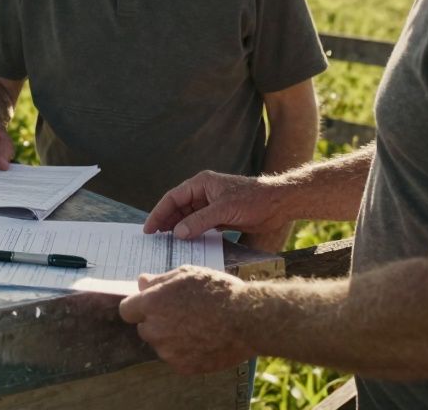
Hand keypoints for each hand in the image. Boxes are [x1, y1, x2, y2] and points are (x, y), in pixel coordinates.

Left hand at [118, 266, 252, 373]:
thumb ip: (160, 280)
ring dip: (172, 338)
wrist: (247, 319)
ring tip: (198, 326)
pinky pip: (177, 358)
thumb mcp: (187, 274)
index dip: (138, 307)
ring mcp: (168, 351)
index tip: (151, 305)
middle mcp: (155, 330)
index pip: (127, 310)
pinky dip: (186, 352)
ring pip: (161, 344)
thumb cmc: (218, 291)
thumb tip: (142, 282)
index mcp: (152, 304)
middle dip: (157, 322)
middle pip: (144, 328)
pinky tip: (204, 339)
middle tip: (182, 313)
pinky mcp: (183, 367)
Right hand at [144, 170, 290, 240]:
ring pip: (188, 218)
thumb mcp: (224, 210)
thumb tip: (177, 233)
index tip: (149, 229)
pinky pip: (200, 226)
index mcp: (201, 184)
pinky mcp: (220, 217)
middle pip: (178, 208)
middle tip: (154, 240)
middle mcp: (204, 193)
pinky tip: (187, 244)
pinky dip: (193, 234)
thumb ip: (199, 221)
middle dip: (166, 223)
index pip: (173, 198)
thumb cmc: (253, 199)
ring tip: (167, 244)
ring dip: (179, 230)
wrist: (279, 203)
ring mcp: (212, 205)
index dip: (159, 213)